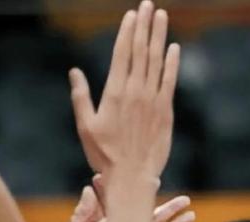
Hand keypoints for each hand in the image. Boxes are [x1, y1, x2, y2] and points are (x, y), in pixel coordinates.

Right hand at [69, 1, 179, 177]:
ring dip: (159, 37)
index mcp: (115, 92)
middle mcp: (136, 91)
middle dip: (145, 26)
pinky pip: (170, 81)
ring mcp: (153, 100)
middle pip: (141, 51)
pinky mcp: (166, 111)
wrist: (132, 175)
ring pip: (157, 61)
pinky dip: (173, 63)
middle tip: (149, 5)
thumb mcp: (86, 125)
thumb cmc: (105, 154)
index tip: (132, 14)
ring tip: (162, 17)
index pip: (122, 53)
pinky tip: (174, 48)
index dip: (128, 31)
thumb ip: (81, 96)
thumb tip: (75, 72)